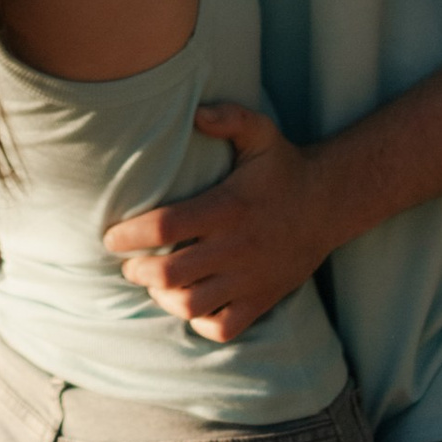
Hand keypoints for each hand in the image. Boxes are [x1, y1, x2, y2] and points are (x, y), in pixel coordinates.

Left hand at [100, 105, 336, 341]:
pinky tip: (191, 302)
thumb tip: (195, 113)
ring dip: (163, 297)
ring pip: (191, 306)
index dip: (130, 235)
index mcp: (228, 208)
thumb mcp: (261, 133)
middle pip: (170, 274)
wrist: (330, 204)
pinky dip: (199, 322)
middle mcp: (237, 247)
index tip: (111, 237)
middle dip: (138, 271)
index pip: (166, 226)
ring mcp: (250, 278)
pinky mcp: (262, 300)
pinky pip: (222, 328)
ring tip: (155, 283)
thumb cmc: (283, 168)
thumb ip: (230, 118)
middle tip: (130, 263)